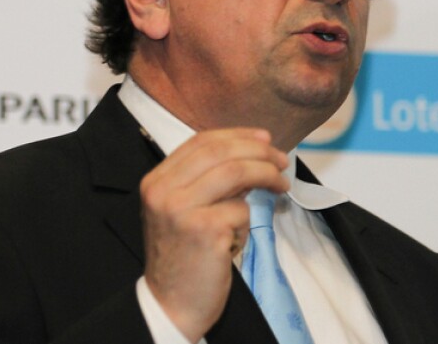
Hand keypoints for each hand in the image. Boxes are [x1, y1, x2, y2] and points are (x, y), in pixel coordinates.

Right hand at [139, 128, 289, 341]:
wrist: (172, 303)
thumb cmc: (184, 256)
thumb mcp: (184, 210)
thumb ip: (209, 181)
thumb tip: (252, 156)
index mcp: (156, 181)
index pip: (201, 142)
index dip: (238, 136)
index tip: (264, 139)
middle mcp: (163, 191)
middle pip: (220, 151)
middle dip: (258, 151)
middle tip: (281, 160)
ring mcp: (181, 210)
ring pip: (236, 172)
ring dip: (266, 175)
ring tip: (281, 184)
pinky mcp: (204, 230)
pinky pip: (242, 210)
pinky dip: (248, 220)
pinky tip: (238, 237)